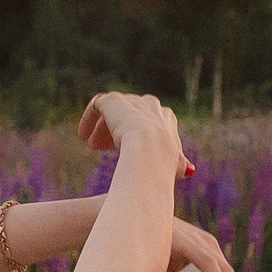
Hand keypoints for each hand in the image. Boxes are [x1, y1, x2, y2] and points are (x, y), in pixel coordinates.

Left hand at [77, 93, 191, 179]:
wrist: (148, 155)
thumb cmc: (162, 166)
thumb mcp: (174, 167)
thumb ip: (179, 164)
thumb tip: (189, 169)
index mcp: (165, 119)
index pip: (151, 119)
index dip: (138, 133)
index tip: (128, 151)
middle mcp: (150, 106)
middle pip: (130, 112)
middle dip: (117, 129)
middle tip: (102, 148)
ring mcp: (132, 101)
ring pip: (113, 109)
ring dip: (102, 127)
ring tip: (93, 145)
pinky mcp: (113, 102)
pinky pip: (98, 104)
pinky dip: (88, 118)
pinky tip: (82, 135)